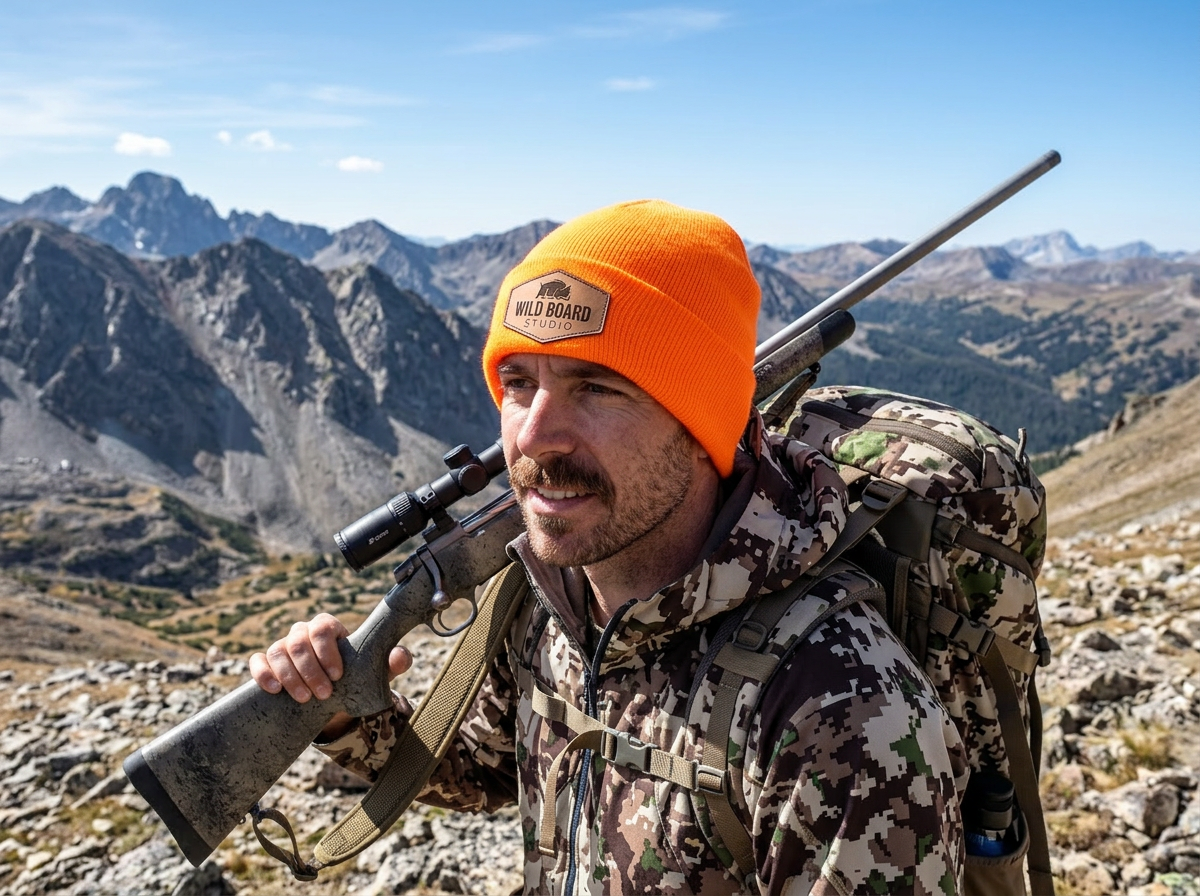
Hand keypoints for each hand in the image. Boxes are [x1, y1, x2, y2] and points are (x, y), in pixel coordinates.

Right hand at [249, 612, 411, 739]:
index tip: (338, 674)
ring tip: (304, 698)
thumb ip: (391, 661)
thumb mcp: (375, 670)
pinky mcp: (267, 664)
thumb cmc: (355, 675)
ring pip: (278, 651)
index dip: (328, 649)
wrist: (333, 693)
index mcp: (330, 628)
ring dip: (290, 675)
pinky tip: (273, 689)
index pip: (324, 626)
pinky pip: (258, 661)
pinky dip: (263, 673)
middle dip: (311, 669)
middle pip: (299, 641)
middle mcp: (304, 633)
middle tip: (324, 693)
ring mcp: (283, 647)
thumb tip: (401, 655)